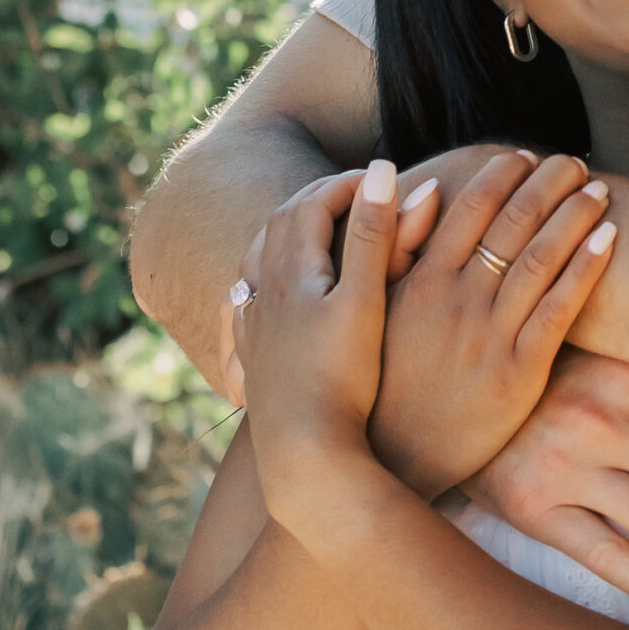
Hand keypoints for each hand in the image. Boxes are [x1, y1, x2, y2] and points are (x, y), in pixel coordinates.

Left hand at [232, 161, 400, 525]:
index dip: (350, 184)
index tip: (384, 178)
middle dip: (319, 199)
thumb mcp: (366, 300)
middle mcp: (262, 292)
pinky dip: (256, 283)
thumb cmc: (342, 380)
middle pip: (282, 224)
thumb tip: (386, 171)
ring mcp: (253, 328)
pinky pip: (242, 307)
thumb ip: (376, 234)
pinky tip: (257, 297)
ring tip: (313, 230)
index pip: (314, 203)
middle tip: (357, 194)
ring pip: (257, 261)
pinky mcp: (252, 362)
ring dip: (285, 233)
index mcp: (291, 271)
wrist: (303, 458)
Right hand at [370, 149, 617, 496]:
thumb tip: (426, 189)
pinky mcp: (521, 373)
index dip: (501, 176)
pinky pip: (561, 310)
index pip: (470, 210)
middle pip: (514, 224)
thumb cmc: (381, 381)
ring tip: (597, 188)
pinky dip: (586, 268)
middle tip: (573, 160)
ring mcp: (492, 336)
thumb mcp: (372, 311)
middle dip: (548, 184)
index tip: (524, 155)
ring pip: (542, 259)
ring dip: (574, 215)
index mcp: (422, 283)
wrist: (392, 461)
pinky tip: (608, 238)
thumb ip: (397, 249)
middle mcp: (459, 302)